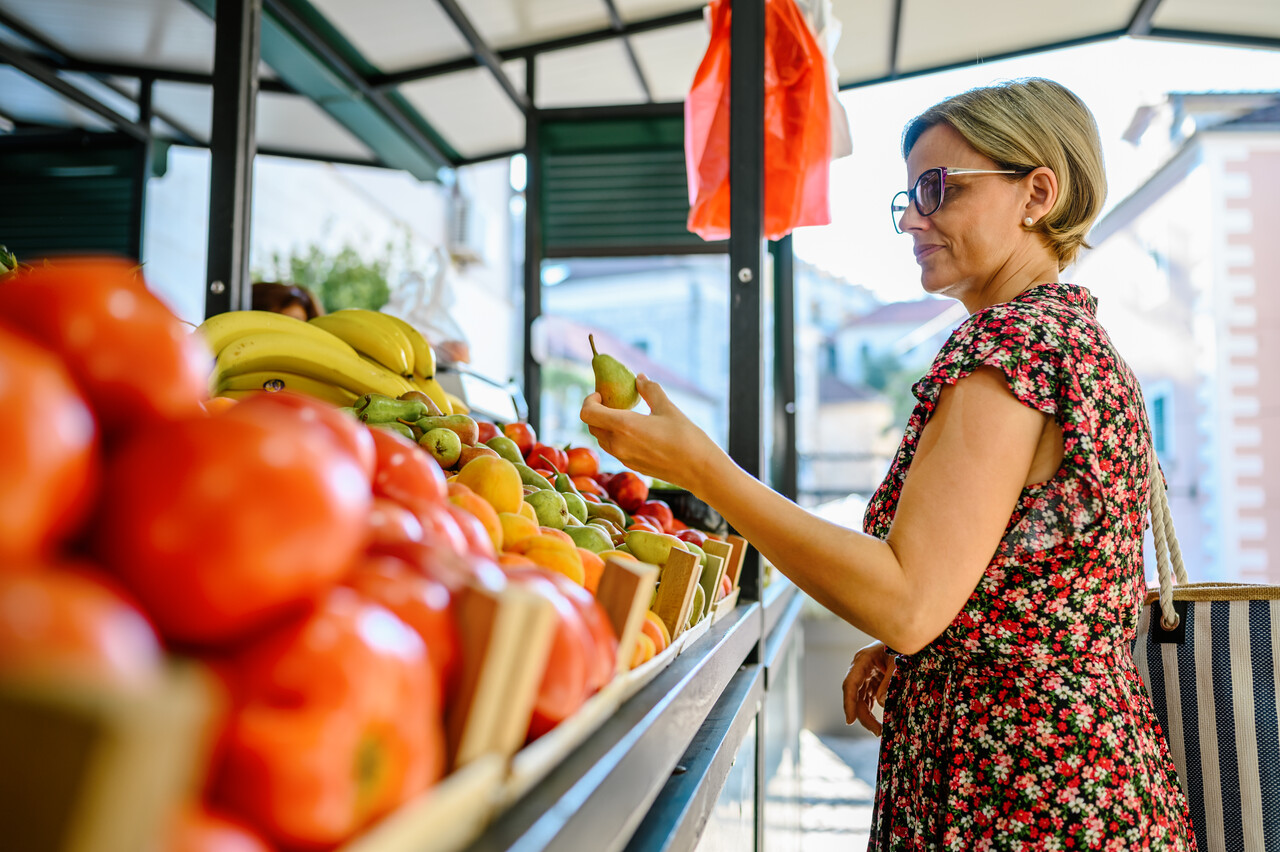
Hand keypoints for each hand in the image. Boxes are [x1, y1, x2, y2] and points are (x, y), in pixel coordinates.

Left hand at [579, 375, 723, 491]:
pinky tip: (636, 430)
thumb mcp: (668, 408)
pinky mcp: (631, 465)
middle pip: (592, 426)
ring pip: (601, 438)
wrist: (699, 470)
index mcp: (623, 426)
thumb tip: (640, 378)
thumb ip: (650, 390)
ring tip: (625, 414)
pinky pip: (614, 448)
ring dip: (605, 425)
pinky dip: (616, 436)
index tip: (602, 394)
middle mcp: (618, 444)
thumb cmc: (686, 436)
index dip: (589, 401)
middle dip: (597, 411)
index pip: (587, 413)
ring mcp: (623, 457)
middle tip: (613, 400)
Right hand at [842, 641, 894, 735]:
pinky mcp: (872, 681)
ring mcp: (865, 676)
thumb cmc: (902, 647)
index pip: (850, 684)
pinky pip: (868, 699)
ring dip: (867, 716)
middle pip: (855, 696)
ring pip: (860, 700)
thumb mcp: (898, 662)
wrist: (908, 638)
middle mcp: (860, 669)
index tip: (850, 721)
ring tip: (879, 731)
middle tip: (877, 731)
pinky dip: (872, 711)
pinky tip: (879, 723)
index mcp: (862, 660)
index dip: (849, 703)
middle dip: (863, 716)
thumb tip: (882, 703)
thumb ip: (890, 681)